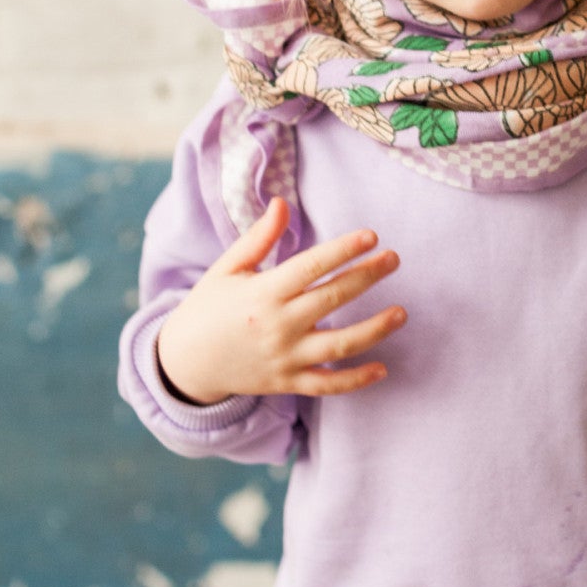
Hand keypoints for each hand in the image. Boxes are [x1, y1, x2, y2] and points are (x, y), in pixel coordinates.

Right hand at [156, 198, 406, 405]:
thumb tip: (282, 202)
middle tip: (394, 259)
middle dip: (366, 277)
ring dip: (374, 329)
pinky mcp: (287, 383)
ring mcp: (284, 358)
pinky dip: (355, 380)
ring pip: (338, 345)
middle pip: (331, 299)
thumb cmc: (208, 307)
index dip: (342, 250)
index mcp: (262, 293)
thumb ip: (259, 237)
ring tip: (402, 312)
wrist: (185, 364)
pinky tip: (382, 369)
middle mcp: (277, 326)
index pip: (310, 267)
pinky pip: (327, 385)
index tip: (371, 236)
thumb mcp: (227, 268)